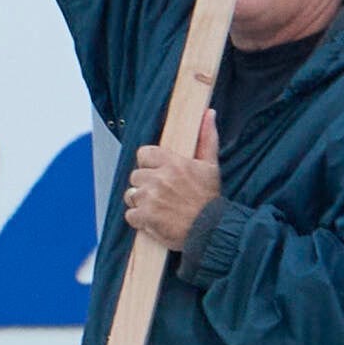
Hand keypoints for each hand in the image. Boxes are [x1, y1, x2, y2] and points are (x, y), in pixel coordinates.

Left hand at [123, 113, 218, 249]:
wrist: (212, 230)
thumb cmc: (210, 200)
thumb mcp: (211, 166)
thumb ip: (207, 138)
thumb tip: (208, 114)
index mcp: (173, 163)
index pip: (144, 153)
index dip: (149, 164)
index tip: (158, 173)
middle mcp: (159, 178)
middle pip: (136, 176)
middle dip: (145, 185)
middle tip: (161, 195)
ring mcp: (150, 198)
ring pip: (131, 195)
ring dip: (141, 203)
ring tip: (158, 208)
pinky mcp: (145, 217)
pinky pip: (130, 215)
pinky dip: (140, 220)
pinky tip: (155, 221)